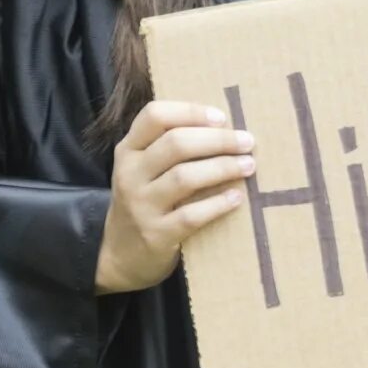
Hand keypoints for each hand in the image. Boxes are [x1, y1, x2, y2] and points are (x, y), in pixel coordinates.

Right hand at [98, 101, 254, 292]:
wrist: (118, 255)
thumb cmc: (144, 200)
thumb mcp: (143, 168)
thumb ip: (169, 146)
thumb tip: (225, 126)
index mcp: (128, 150)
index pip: (154, 115)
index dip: (191, 111)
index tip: (222, 117)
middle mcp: (130, 174)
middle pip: (176, 143)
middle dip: (218, 139)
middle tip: (247, 141)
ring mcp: (140, 206)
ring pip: (184, 177)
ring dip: (222, 167)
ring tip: (248, 165)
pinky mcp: (155, 235)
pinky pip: (190, 215)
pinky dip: (217, 204)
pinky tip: (236, 197)